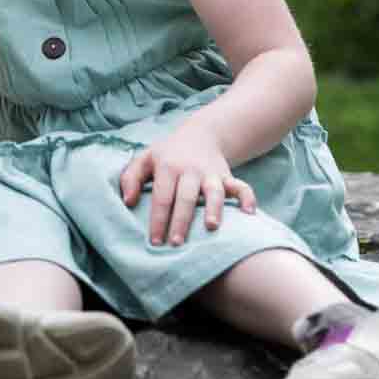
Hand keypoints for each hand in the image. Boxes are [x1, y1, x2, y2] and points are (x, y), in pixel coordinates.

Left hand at [119, 120, 255, 244]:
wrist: (200, 135)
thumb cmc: (166, 154)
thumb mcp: (144, 159)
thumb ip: (130, 178)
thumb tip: (128, 202)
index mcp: (167, 166)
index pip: (162, 196)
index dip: (158, 219)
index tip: (155, 241)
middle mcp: (190, 170)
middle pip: (186, 197)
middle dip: (181, 220)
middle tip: (176, 243)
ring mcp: (211, 173)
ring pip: (214, 191)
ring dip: (214, 208)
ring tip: (211, 227)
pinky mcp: (227, 176)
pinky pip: (241, 186)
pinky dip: (247, 197)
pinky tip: (250, 213)